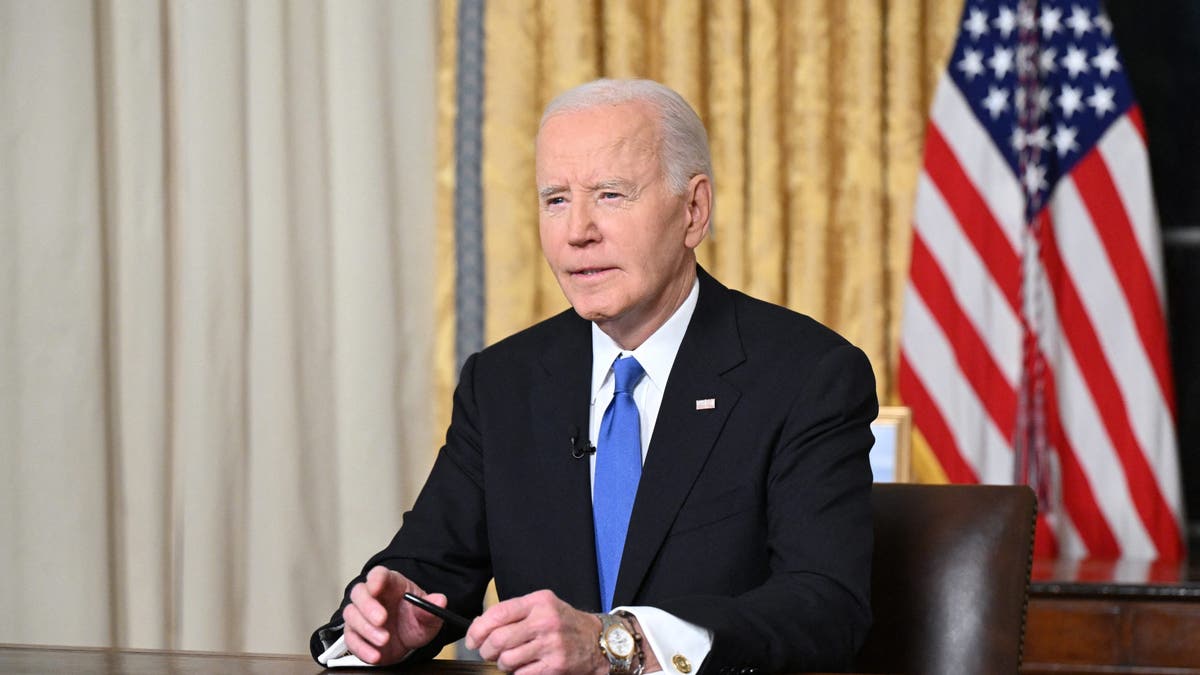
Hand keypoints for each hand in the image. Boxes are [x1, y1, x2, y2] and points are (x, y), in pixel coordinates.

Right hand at [341, 566, 447, 664]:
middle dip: (368, 606)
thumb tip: (440, 600)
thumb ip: (431, 608)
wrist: (410, 642)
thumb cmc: (416, 621)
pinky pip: (350, 638)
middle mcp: (373, 597)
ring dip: (366, 629)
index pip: (379, 574)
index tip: (376, 588)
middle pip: (359, 592)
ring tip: (384, 640)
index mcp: (391, 584)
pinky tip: (375, 655)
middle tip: (381, 620)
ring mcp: (361, 615)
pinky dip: (361, 648)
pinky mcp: (356, 634)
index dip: (375, 579)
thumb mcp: (429, 617)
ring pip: (351, 615)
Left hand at [465, 589, 607, 673]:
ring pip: (507, 660)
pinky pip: (521, 674)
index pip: (497, 614)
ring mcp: (550, 645)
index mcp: (538, 602)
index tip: (473, 639)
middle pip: (498, 640)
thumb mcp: (543, 606)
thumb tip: (479, 625)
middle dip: (487, 650)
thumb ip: (514, 612)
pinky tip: (526, 666)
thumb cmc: (565, 623)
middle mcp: (545, 621)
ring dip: (503, 664)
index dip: (478, 629)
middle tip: (489, 653)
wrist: (597, 641)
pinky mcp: (555, 666)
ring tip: (511, 660)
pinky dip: (518, 673)